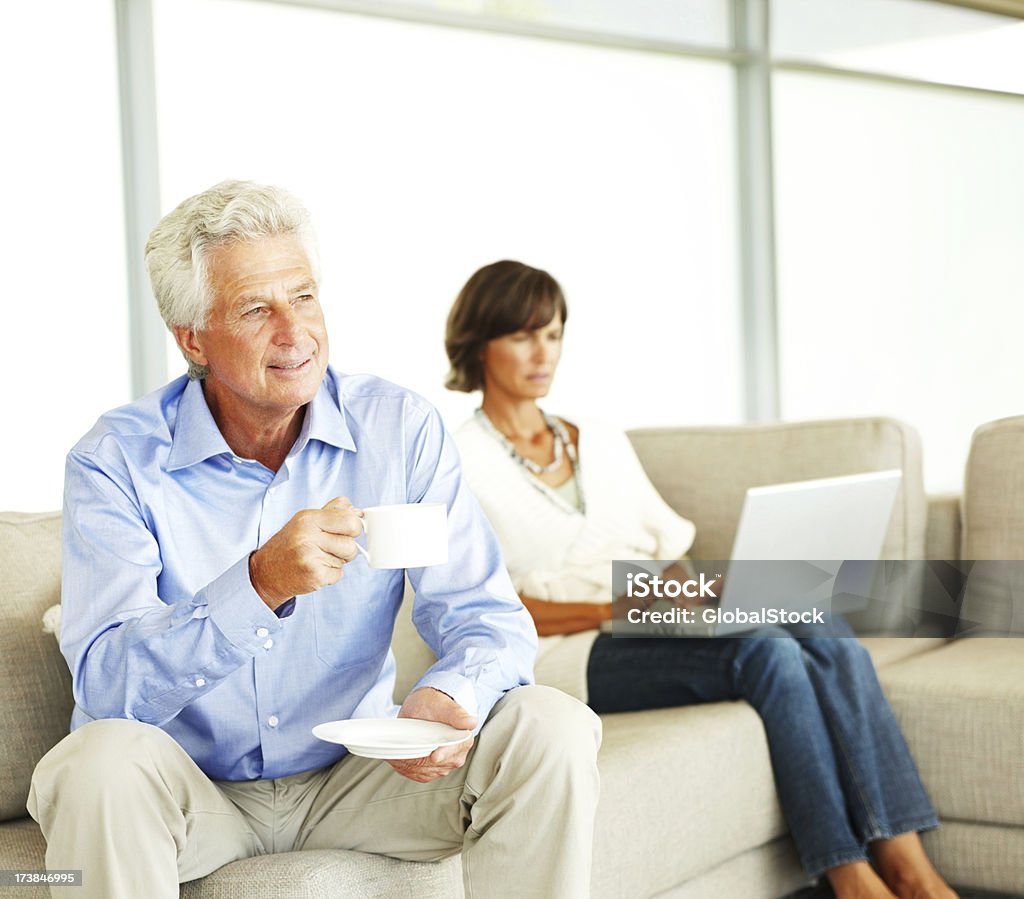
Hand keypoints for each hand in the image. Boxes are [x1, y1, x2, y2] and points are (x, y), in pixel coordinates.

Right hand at [249, 497, 363, 609]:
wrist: (266, 572)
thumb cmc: (291, 544)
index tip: (346, 531)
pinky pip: (339, 574)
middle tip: (334, 549)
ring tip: (320, 558)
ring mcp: (310, 557)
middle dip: (349, 547)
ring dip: (339, 561)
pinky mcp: (314, 575)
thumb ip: (333, 512)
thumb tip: (359, 513)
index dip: (354, 527)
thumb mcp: (307, 521)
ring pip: (347, 559)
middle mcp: (308, 536)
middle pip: (351, 542)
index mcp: (309, 518)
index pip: (350, 519)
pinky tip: (315, 570)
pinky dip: (331, 575)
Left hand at [386, 687, 477, 782]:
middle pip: (436, 765)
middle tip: (405, 748)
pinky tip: (401, 759)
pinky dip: (408, 769)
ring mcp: (446, 763)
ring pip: (426, 772)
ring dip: (410, 765)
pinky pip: (420, 775)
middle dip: (419, 759)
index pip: (454, 751)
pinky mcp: (434, 769)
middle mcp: (457, 754)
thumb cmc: (435, 703)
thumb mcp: (443, 704)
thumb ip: (456, 714)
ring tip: (399, 752)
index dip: (443, 754)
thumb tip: (470, 722)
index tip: (434, 755)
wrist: (427, 707)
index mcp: (463, 739)